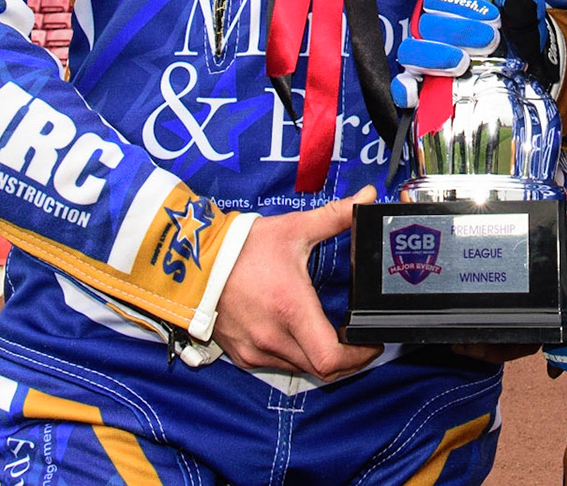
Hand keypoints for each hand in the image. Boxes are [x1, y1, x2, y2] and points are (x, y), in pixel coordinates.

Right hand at [210, 186, 380, 380]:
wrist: (194, 262)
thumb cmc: (243, 247)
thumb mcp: (294, 229)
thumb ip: (336, 216)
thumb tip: (367, 197)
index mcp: (290, 309)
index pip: (331, 358)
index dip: (360, 356)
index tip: (372, 341)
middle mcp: (273, 338)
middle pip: (323, 370)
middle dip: (348, 360)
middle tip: (359, 340)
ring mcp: (255, 351)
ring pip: (301, 369)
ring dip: (320, 358)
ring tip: (334, 337)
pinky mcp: (243, 355)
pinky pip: (278, 366)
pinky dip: (296, 357)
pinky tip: (301, 335)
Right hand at [392, 0, 551, 108]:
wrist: (529, 86)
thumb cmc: (523, 51)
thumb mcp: (529, 31)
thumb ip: (527, 12)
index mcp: (455, 13)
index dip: (460, 4)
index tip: (493, 17)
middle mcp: (436, 36)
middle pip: (427, 25)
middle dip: (458, 30)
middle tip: (490, 40)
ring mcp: (427, 65)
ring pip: (411, 53)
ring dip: (434, 56)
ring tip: (463, 63)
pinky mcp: (423, 94)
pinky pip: (400, 90)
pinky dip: (405, 90)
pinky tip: (417, 92)